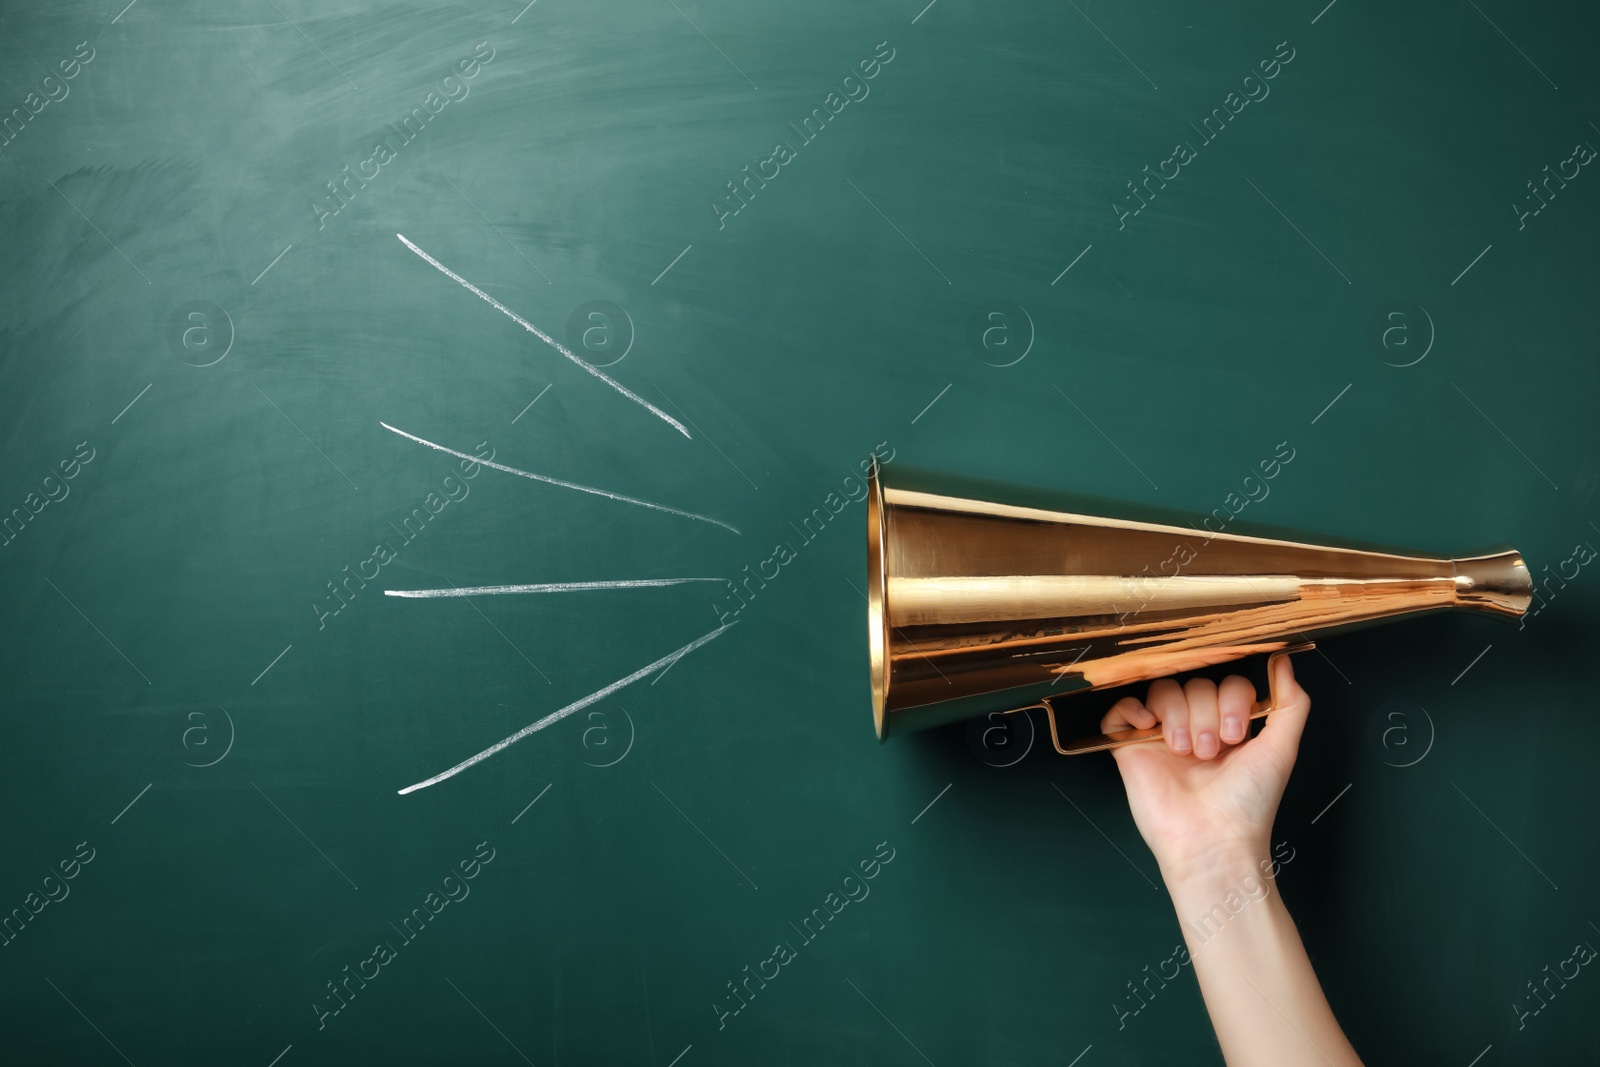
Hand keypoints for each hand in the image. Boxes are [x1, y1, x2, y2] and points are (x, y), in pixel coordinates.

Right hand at [1098, 653, 1310, 885]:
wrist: (1212, 840)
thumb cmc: (1248, 802)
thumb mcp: (1281, 750)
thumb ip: (1291, 704)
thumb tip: (1284, 660)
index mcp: (1227, 724)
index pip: (1224, 682)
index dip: (1231, 701)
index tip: (1236, 737)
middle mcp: (1194, 725)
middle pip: (1193, 683)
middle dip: (1205, 715)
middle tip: (1210, 753)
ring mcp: (1160, 735)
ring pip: (1161, 690)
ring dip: (1177, 716)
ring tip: (1185, 752)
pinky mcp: (1129, 747)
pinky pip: (1119, 710)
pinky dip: (1130, 709)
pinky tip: (1147, 727)